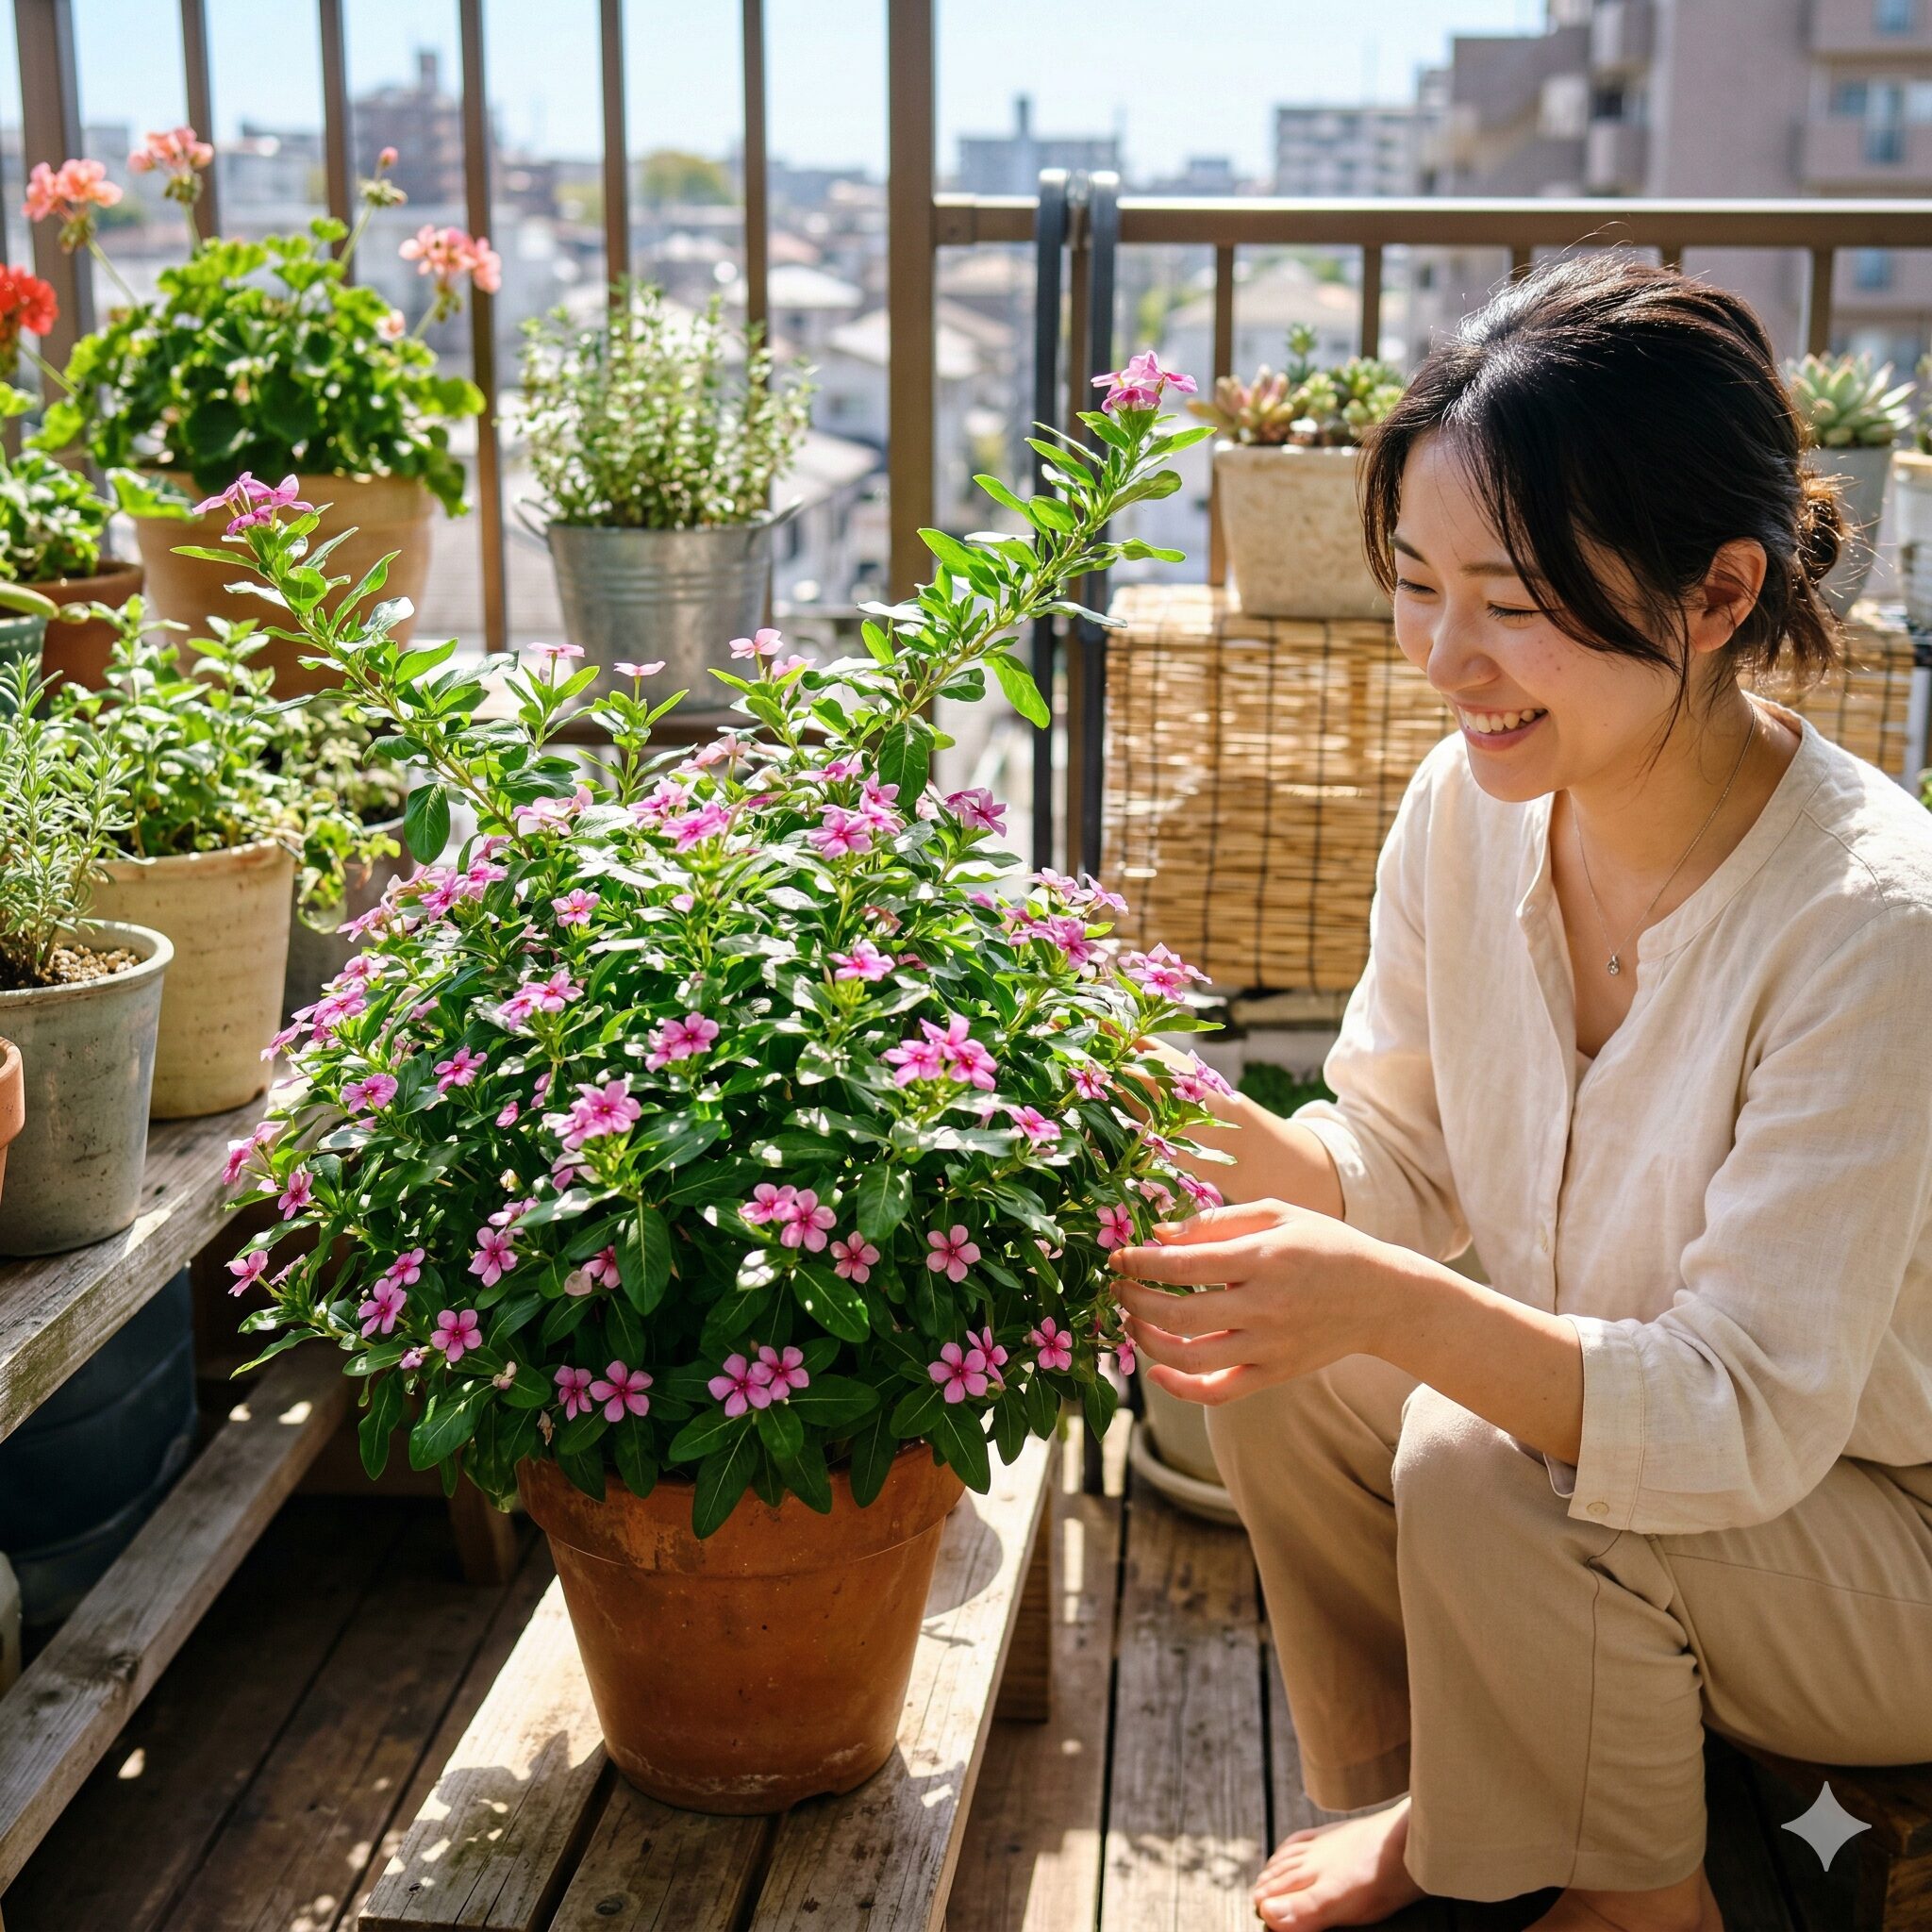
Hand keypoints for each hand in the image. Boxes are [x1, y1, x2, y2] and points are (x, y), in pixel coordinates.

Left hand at [1107, 1198, 1398, 1406]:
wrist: (1381, 1297)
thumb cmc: (1323, 1245)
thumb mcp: (1277, 1214)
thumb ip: (1217, 1222)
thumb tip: (1160, 1234)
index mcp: (1263, 1259)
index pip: (1184, 1266)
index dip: (1141, 1262)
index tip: (1118, 1257)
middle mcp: (1264, 1307)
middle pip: (1179, 1315)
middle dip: (1134, 1301)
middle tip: (1117, 1288)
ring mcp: (1269, 1347)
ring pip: (1192, 1358)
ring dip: (1147, 1341)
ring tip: (1131, 1320)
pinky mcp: (1274, 1375)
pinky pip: (1219, 1392)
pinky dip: (1181, 1388)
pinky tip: (1157, 1369)